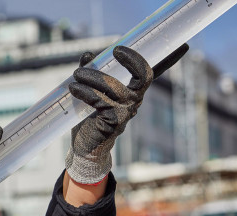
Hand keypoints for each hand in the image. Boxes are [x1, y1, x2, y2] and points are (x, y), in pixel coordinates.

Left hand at [65, 44, 187, 184]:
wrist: (85, 147)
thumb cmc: (90, 118)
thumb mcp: (90, 91)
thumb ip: (91, 73)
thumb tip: (88, 55)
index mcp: (133, 92)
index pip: (149, 74)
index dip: (162, 59)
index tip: (150, 47)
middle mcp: (135, 100)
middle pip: (143, 75)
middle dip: (131, 59)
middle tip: (114, 51)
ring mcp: (126, 111)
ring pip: (114, 86)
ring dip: (92, 76)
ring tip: (76, 74)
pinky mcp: (113, 121)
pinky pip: (99, 100)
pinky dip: (84, 91)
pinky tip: (74, 89)